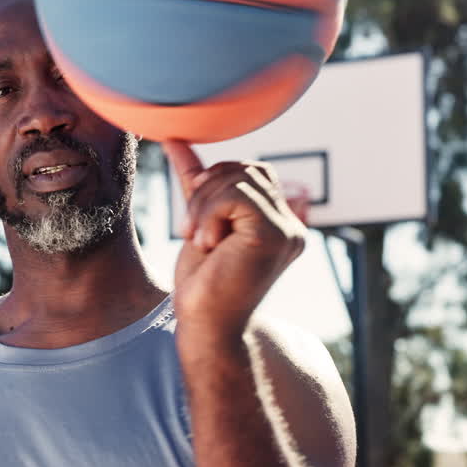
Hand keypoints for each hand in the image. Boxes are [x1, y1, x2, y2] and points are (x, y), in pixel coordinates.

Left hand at [163, 140, 308, 339]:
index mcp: (279, 223)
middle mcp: (291, 226)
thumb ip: (195, 183)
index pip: (254, 172)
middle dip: (207, 190)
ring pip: (241, 178)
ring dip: (204, 204)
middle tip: (192, 231)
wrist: (205, 327)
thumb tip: (175, 139)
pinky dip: (209, 212)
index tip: (196, 220)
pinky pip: (237, 194)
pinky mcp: (274, 235)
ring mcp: (287, 231)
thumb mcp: (199, 222)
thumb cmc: (203, 285)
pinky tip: (207, 244)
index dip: (218, 181)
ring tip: (199, 239)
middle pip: (248, 168)